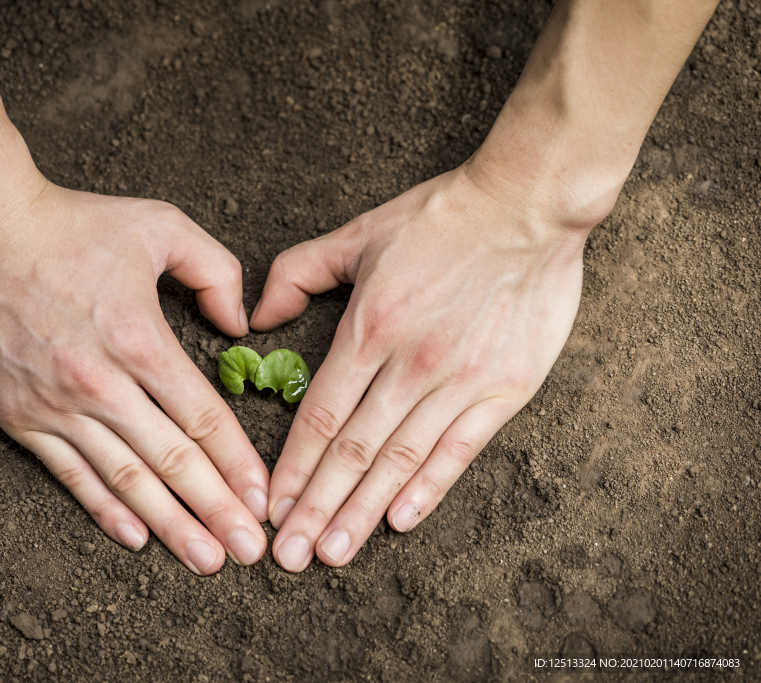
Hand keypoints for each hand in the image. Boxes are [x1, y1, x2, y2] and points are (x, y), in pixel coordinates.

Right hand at [0, 181, 269, 574]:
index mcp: (141, 339)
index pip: (202, 418)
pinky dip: (104, 510)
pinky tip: (136, 538)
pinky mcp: (21, 417)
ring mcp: (57, 406)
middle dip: (217, 511)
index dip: (238, 464)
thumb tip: (241, 323)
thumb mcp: (161, 225)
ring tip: (205, 559)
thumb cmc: (75, 226)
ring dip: (170, 525)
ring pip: (126, 479)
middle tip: (249, 551)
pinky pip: (70, 474)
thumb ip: (216, 271)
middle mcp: (101, 383)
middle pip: (172, 461)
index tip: (265, 498)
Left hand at [251, 166, 589, 570]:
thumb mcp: (358, 233)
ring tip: (333, 553)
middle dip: (316, 509)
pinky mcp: (503, 389)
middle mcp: (409, 364)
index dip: (293, 468)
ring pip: (400, 460)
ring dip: (362, 512)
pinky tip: (400, 521)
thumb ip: (298, 272)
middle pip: (352, 452)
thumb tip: (257, 318)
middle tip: (289, 556)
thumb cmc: (439, 218)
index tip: (272, 506)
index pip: (319, 417)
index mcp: (368, 329)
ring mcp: (459, 380)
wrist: (526, 207)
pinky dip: (428, 489)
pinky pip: (459, 450)